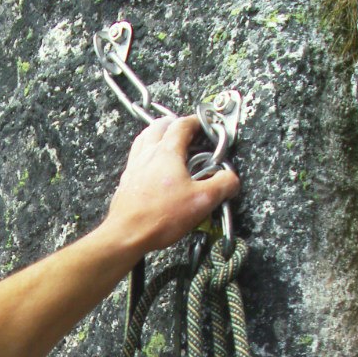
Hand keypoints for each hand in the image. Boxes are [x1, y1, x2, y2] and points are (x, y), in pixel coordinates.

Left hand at [102, 115, 240, 254]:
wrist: (126, 235)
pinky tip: (153, 169)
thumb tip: (232, 179)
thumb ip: (222, 185)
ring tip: (169, 145)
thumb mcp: (202, 201)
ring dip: (157, 136)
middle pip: (159, 126)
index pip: (182, 125)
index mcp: (167, 152)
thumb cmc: (160, 217)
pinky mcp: (126, 181)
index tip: (205, 125)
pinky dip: (146, 154)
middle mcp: (147, 154)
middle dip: (174, 124)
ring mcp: (133, 166)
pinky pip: (136, 157)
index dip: (196, 121)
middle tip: (187, 133)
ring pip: (144, 139)